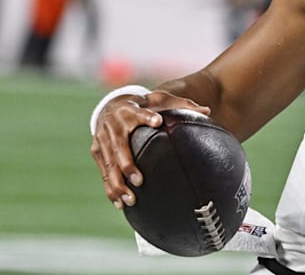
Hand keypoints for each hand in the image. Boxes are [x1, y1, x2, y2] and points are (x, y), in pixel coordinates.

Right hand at [89, 90, 209, 208]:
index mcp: (129, 110)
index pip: (138, 112)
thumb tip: (207, 110)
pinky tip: (120, 203)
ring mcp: (102, 139)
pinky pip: (103, 172)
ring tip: (131, 200)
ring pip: (109, 164)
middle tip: (139, 181)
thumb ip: (181, 105)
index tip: (158, 121)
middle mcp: (113, 125)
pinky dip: (110, 188)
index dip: (146, 117)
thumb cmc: (143, 106)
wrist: (110, 106)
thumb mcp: (159, 101)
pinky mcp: (96, 151)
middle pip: (119, 146)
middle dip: (127, 164)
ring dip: (118, 183)